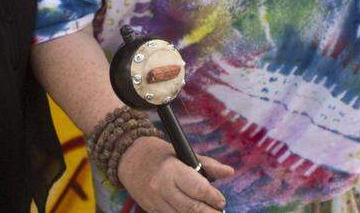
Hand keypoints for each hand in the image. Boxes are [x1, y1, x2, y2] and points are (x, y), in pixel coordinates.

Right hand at [118, 136, 234, 212]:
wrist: (129, 158)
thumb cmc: (161, 154)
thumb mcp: (183, 153)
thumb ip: (208, 165)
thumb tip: (230, 172)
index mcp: (172, 169)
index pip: (198, 189)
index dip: (214, 198)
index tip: (221, 201)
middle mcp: (162, 187)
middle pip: (191, 208)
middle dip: (209, 212)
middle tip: (218, 212)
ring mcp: (155, 200)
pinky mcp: (150, 209)